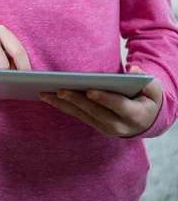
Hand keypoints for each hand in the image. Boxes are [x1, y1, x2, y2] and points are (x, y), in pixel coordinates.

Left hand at [40, 66, 162, 136]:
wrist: (147, 120)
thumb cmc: (149, 99)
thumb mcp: (154, 90)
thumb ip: (147, 81)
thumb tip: (135, 71)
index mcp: (136, 115)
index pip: (118, 106)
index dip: (104, 98)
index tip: (90, 90)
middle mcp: (120, 126)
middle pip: (95, 112)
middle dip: (77, 101)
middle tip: (61, 90)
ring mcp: (107, 129)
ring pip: (83, 116)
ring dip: (64, 105)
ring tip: (46, 94)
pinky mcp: (97, 126)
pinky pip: (79, 116)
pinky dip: (64, 107)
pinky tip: (50, 98)